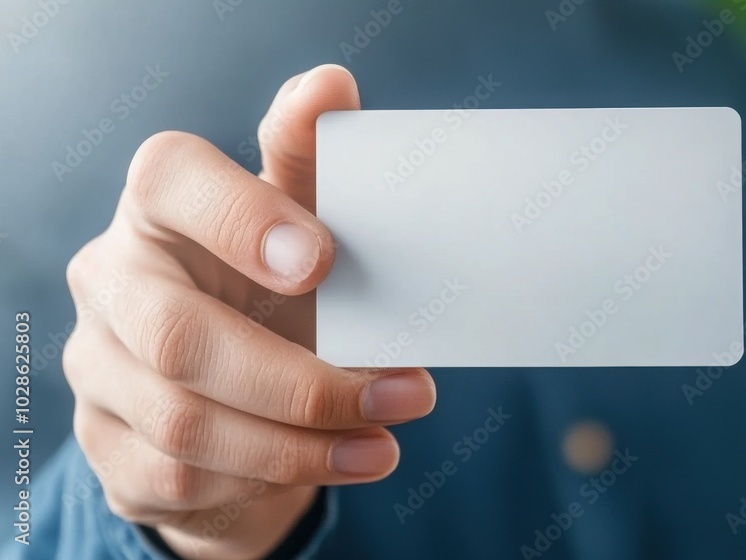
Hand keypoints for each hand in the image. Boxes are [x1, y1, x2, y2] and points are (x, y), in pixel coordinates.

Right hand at [63, 64, 436, 559]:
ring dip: (302, 445)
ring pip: (185, 424)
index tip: (323, 259)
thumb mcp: (302, 224)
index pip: (169, 178)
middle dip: (304, 384)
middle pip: (181, 337)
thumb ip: (314, 163)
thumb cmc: (275, 289)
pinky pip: (177, 477)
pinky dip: (262, 477)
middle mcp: (113, 279)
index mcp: (160, 206)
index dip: (241, 215)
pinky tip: (318, 463)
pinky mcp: (105, 443)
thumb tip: (330, 85)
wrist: (237, 392)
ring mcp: (97, 366)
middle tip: (407, 394)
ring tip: (383, 446)